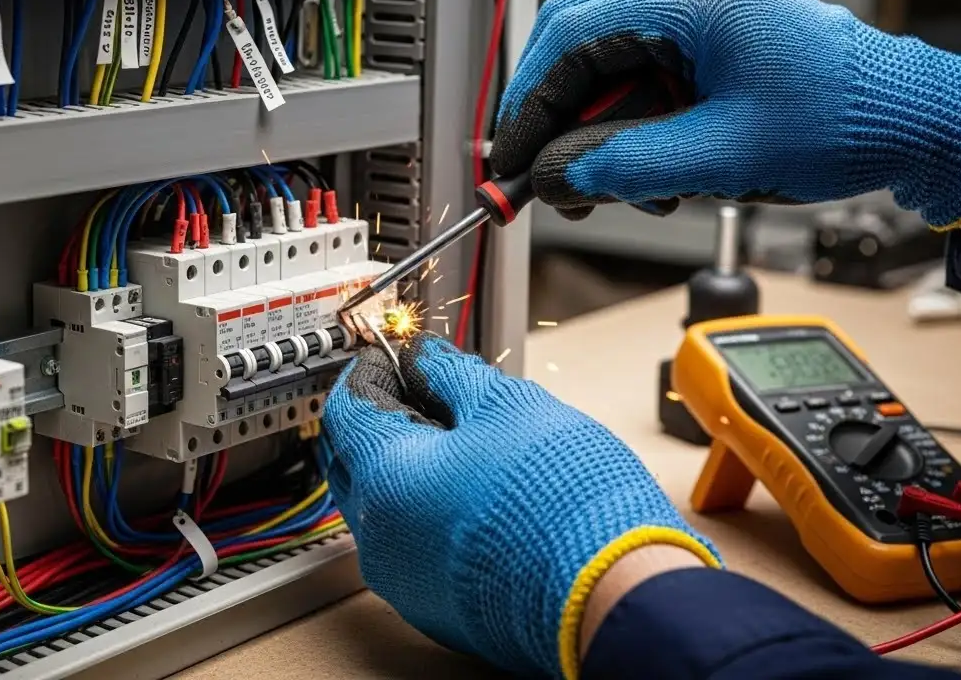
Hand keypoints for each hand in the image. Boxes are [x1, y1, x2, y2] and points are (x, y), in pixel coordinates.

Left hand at [321, 334, 718, 678]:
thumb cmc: (566, 504)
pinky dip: (429, 509)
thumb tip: (425, 357)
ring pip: (384, 507)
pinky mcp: (439, 606)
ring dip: (408, 465)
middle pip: (356, 459)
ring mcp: (407, 580)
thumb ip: (451, 374)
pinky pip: (413, 545)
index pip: (346, 409)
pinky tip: (476, 489)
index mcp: (385, 481)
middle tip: (426, 388)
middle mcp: (381, 539)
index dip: (371, 370)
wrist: (614, 592)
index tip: (395, 354)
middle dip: (384, 416)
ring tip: (463, 437)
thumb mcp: (508, 406)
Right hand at [492, 0, 960, 228]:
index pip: (568, 40)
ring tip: (611, 189)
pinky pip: (639, 79)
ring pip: (604, 67)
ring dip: (594, 131)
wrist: (910, 120)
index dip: (527, 106)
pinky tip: (649, 174)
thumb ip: (625, 165)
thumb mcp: (720, 156)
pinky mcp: (705, 46)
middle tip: (540, 177)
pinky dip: (628, 128)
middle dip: (552, 118)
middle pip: (574, 45)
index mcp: (688, 1)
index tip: (510, 160)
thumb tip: (555, 179)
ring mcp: (695, 17)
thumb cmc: (840, 120)